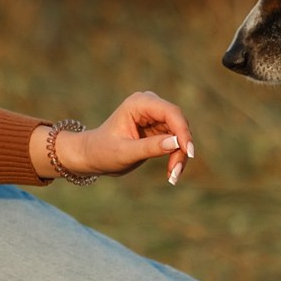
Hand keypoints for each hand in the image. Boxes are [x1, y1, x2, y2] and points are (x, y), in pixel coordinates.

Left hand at [39, 91, 195, 184]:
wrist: (92, 156)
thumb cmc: (102, 151)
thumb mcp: (124, 152)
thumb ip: (149, 147)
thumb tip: (176, 143)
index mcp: (139, 103)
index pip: (170, 112)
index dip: (182, 131)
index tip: (188, 152)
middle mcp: (150, 105)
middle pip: (178, 124)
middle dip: (181, 148)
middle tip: (175, 173)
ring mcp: (155, 116)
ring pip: (180, 135)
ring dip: (180, 155)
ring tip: (172, 177)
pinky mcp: (159, 129)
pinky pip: (176, 142)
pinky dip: (176, 157)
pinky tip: (171, 173)